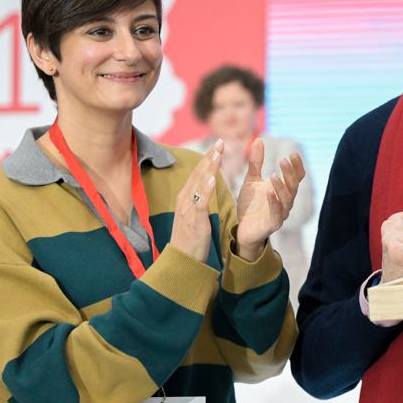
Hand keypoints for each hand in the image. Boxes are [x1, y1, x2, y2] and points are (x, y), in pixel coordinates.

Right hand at [169, 141, 219, 262]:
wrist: (182, 260)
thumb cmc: (190, 238)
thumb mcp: (193, 214)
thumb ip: (198, 199)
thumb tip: (205, 184)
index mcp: (186, 197)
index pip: (198, 173)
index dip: (208, 159)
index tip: (217, 145)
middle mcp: (185, 200)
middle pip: (198, 173)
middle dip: (210, 157)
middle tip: (220, 141)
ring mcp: (188, 209)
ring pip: (199, 183)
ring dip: (209, 167)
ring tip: (218, 152)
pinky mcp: (194, 220)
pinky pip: (200, 202)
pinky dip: (205, 189)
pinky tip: (212, 177)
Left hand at [235, 139, 305, 260]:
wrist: (242, 228)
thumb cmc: (250, 204)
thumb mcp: (251, 179)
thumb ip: (256, 162)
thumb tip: (259, 139)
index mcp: (283, 189)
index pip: (297, 176)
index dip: (296, 165)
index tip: (293, 153)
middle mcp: (286, 200)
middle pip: (293, 185)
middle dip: (290, 173)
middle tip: (284, 160)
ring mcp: (281, 213)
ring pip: (286, 199)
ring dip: (282, 187)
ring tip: (274, 175)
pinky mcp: (272, 224)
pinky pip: (276, 213)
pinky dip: (274, 203)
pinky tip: (269, 193)